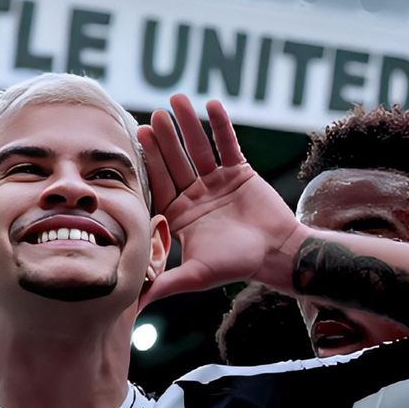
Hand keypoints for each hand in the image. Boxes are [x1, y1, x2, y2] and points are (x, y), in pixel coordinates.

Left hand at [137, 95, 300, 305]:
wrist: (277, 253)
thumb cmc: (236, 266)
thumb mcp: (194, 276)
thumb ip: (163, 284)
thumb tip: (131, 306)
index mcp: (179, 215)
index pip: (160, 183)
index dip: (150, 161)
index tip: (136, 137)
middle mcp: (194, 196)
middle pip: (176, 161)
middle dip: (165, 139)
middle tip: (153, 115)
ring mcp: (216, 182)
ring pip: (199, 148)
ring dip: (189, 125)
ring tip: (178, 100)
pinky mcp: (240, 172)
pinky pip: (228, 144)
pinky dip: (221, 126)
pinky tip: (211, 105)